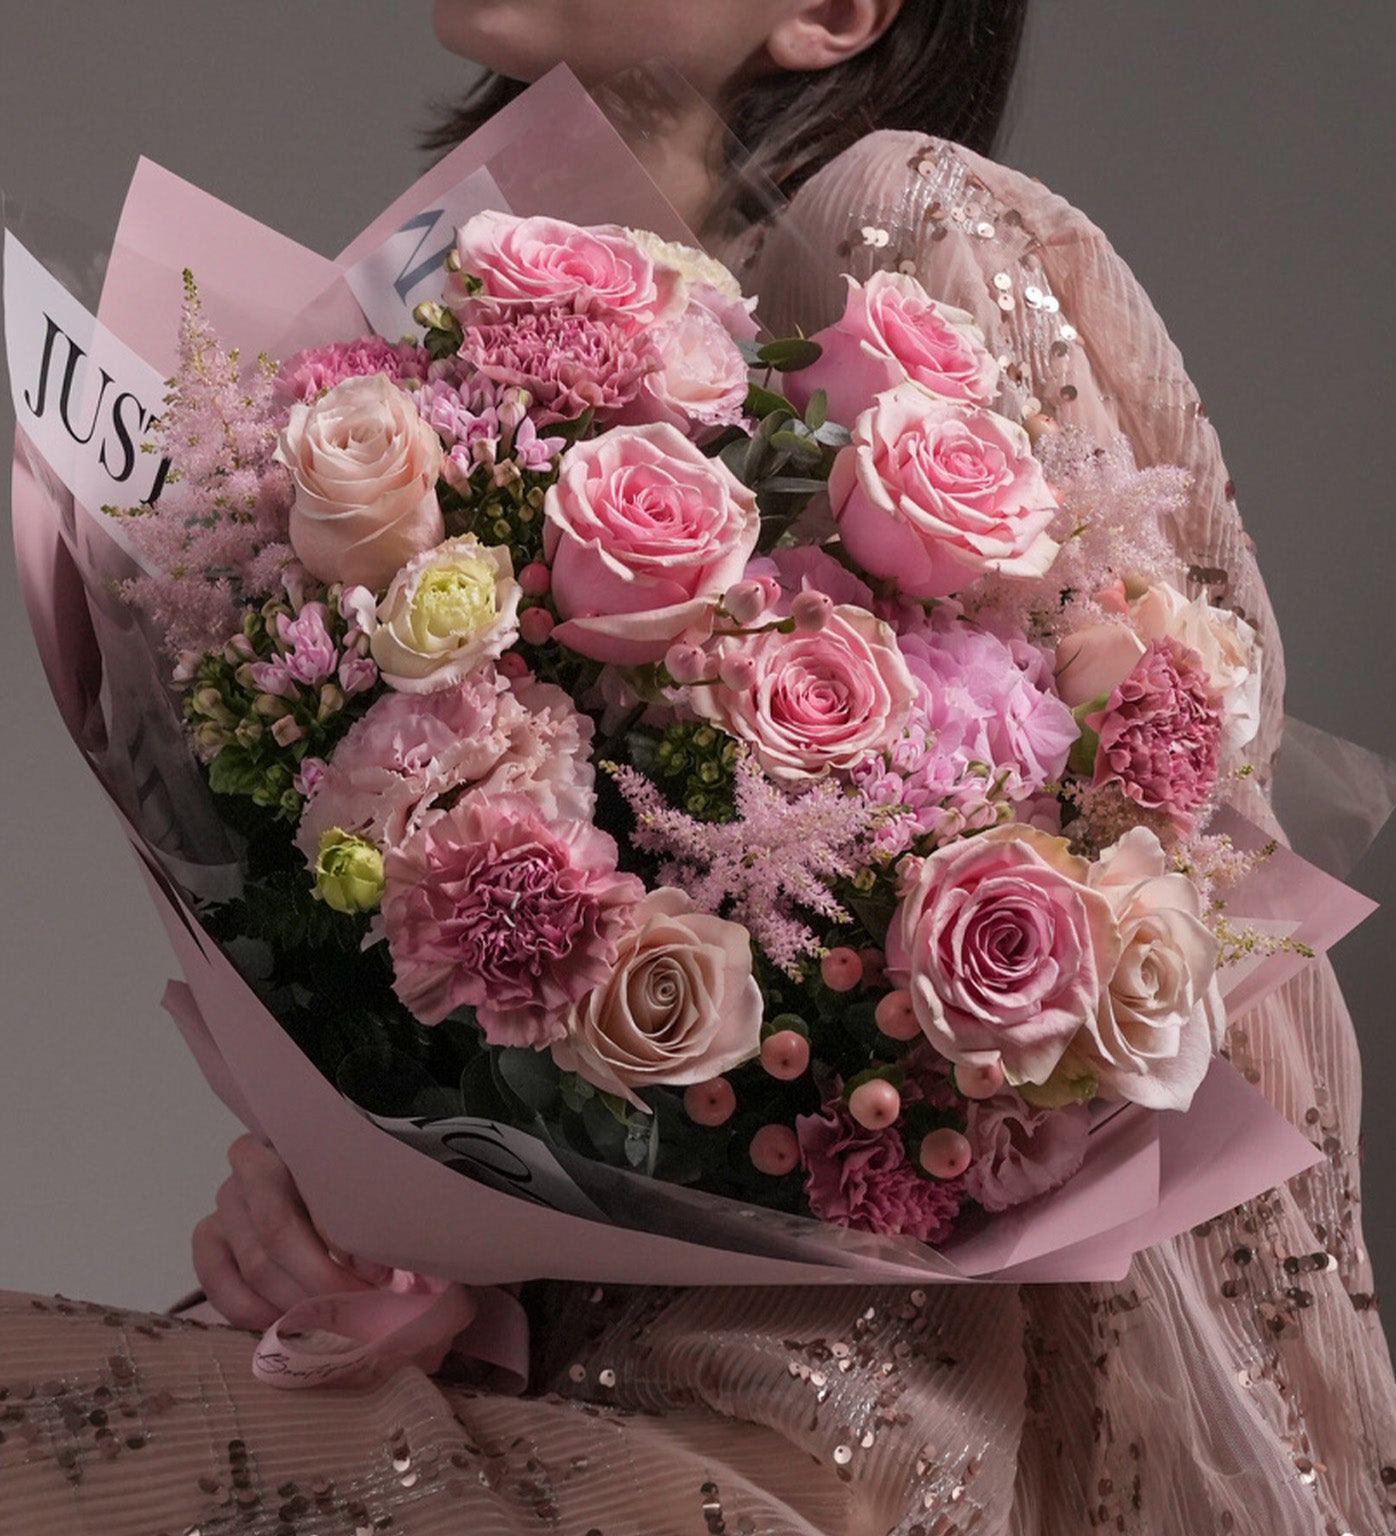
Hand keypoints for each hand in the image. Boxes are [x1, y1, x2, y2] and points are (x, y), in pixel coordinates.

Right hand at [192, 1134, 392, 1330]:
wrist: (310, 1198)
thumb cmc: (348, 1197)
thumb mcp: (367, 1195)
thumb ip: (372, 1222)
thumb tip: (372, 1268)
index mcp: (299, 1140)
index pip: (316, 1187)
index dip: (345, 1238)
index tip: (376, 1272)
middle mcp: (254, 1163)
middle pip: (279, 1230)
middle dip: (321, 1278)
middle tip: (355, 1305)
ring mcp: (227, 1200)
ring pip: (255, 1262)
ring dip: (295, 1300)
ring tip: (330, 1316)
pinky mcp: (208, 1235)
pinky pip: (219, 1282)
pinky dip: (253, 1310)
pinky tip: (283, 1320)